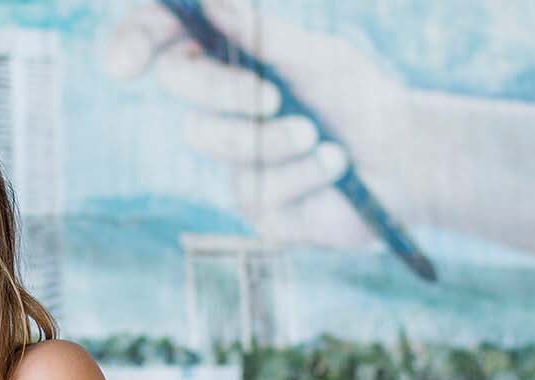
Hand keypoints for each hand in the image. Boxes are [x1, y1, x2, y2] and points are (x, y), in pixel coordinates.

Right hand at [101, 0, 418, 247]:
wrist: (408, 162)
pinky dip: (304, 174)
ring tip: (321, 140)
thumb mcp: (319, 58)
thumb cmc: (361, 99)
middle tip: (273, 98)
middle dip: (223, 89)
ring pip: (212, 139)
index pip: (163, 38)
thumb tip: (214, 2)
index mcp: (227, 58)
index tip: (126, 63)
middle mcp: (218, 105)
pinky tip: (335, 170)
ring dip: (273, 139)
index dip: (134, 40)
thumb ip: (266, 36)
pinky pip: (257, 188)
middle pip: (178, 84)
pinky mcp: (253, 204)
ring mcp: (230, 157)